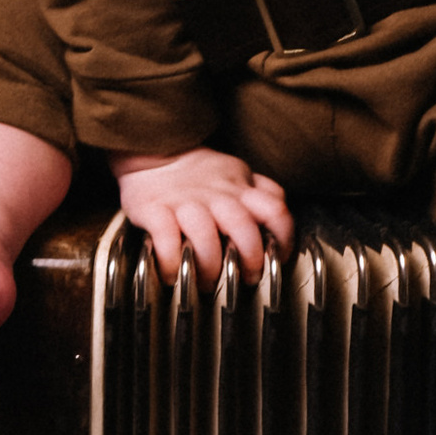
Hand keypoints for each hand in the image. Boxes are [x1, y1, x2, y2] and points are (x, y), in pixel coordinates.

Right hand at [113, 145, 294, 285]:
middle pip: (243, 228)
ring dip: (209, 266)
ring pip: (205, 235)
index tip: (278, 258)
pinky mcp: (154, 209)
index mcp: (239, 188)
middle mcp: (216, 195)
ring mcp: (185, 202)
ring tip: (207, 283)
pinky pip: (166, 238)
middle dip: (248, 259)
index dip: (283, 238)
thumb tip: (279, 222)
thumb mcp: (234, 173)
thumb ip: (258, 193)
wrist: (152, 151)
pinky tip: (172, 275)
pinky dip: (171, 262)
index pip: (275, 209)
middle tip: (245, 278)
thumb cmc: (198, 172)